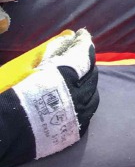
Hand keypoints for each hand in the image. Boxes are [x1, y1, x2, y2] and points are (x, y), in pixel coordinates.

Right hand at [0, 29, 97, 166]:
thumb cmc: (7, 94)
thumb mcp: (25, 67)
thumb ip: (50, 52)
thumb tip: (69, 38)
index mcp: (64, 77)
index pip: (82, 55)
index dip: (83, 43)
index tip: (82, 35)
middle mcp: (77, 96)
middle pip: (91, 74)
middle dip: (87, 62)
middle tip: (79, 55)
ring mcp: (77, 116)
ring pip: (93, 95)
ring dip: (88, 82)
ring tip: (80, 77)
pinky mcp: (73, 132)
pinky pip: (87, 112)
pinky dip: (85, 101)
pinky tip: (77, 98)